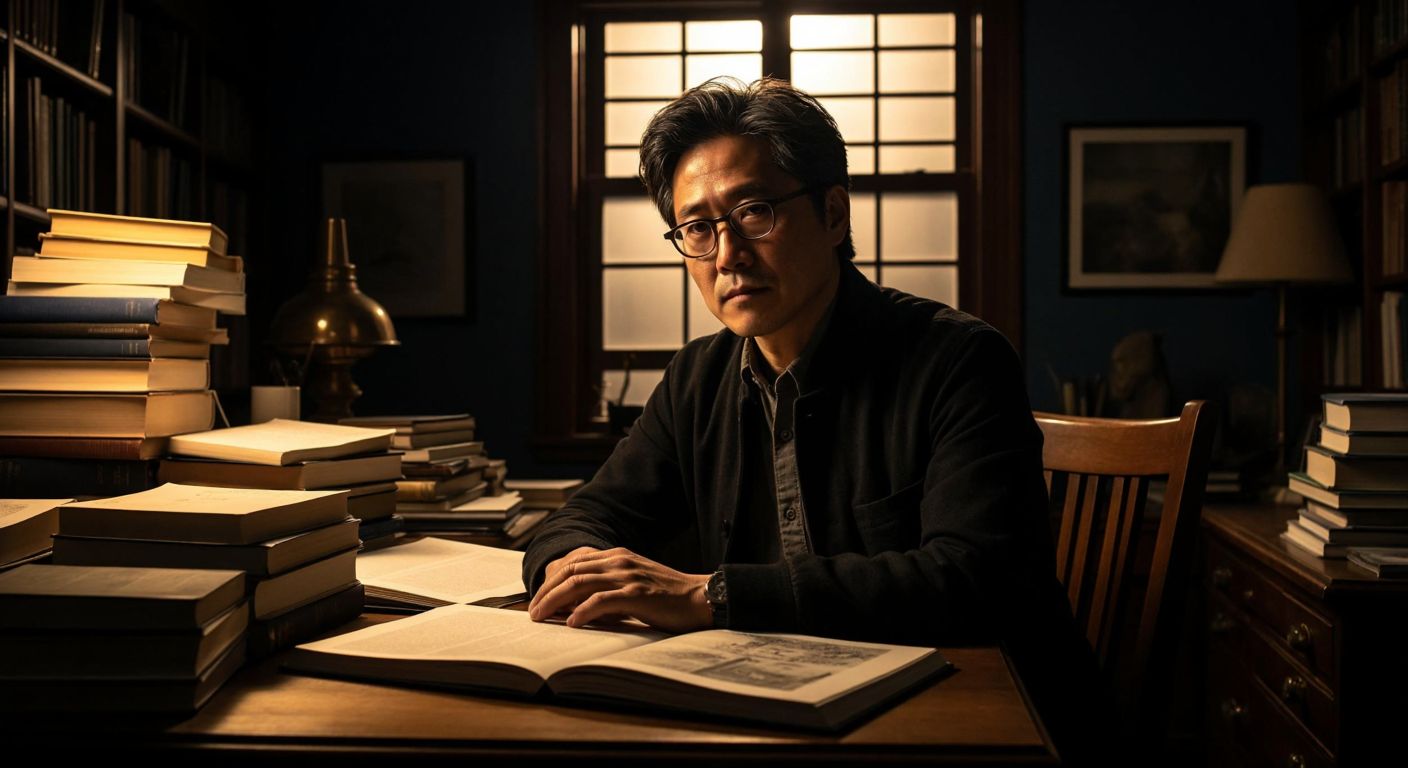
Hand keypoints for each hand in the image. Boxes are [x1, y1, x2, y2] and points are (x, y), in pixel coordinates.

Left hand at [528, 547, 712, 633]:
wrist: (699, 597)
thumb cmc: (668, 596)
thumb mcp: (635, 583)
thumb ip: (609, 588)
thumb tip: (578, 607)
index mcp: (618, 556)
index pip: (574, 564)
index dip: (552, 581)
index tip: (539, 599)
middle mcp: (619, 561)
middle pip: (570, 572)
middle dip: (546, 592)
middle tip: (532, 611)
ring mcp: (627, 576)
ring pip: (579, 584)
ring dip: (554, 601)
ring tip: (541, 617)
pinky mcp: (637, 594)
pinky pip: (601, 601)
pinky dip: (582, 611)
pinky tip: (571, 623)